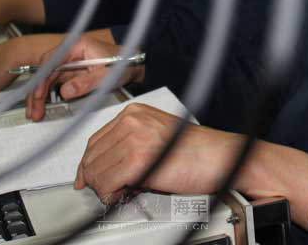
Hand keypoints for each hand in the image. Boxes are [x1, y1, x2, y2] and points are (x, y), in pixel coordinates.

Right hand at [25, 35, 142, 121]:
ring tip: (35, 113)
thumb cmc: (123, 63)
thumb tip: (65, 92)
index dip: (42, 78)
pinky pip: (55, 85)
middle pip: (46, 72)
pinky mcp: (71, 73)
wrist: (134, 65)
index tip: (38, 94)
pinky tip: (43, 108)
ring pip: (48, 80)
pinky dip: (48, 96)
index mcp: (76, 46)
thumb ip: (86, 82)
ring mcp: (69, 63)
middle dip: (37, 92)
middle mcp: (69, 53)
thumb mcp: (105, 75)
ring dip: (39, 96)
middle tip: (34, 110)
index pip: (51, 61)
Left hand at [73, 103, 245, 203]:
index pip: (95, 139)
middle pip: (92, 155)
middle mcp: (131, 120)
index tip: (86, 177)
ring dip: (104, 188)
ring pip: (97, 170)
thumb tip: (108, 170)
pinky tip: (122, 195)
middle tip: (109, 190)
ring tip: (120, 193)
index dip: (89, 163)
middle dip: (96, 177)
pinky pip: (108, 182)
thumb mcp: (157, 138)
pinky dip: (111, 194)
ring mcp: (134, 137)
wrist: (222, 158)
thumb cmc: (197, 152)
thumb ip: (130, 146)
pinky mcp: (139, 159)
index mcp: (134, 112)